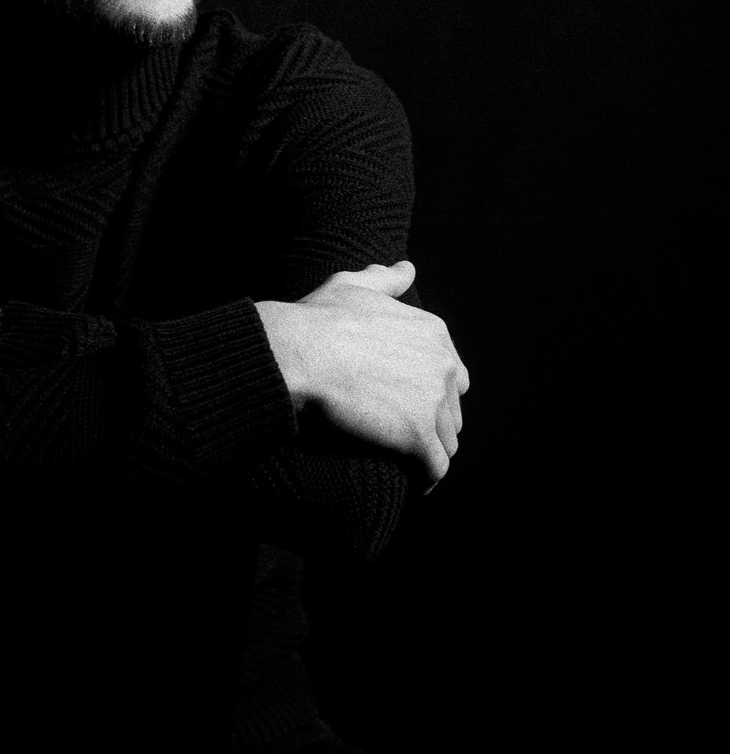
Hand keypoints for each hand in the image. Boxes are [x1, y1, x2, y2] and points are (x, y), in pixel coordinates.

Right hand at [257, 261, 468, 488]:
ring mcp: (434, 402)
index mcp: (433, 333)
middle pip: (453, 407)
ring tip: (411, 465)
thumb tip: (406, 268)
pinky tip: (416, 485)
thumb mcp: (352, 287)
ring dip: (432, 452)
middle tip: (406, 436)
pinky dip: (429, 478)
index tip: (408, 404)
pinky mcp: (419, 436)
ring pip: (447, 439)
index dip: (430, 390)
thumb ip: (384, 279)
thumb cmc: (318, 320)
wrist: (300, 353)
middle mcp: (444, 365)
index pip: (451, 372)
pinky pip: (436, 467)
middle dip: (436, 422)